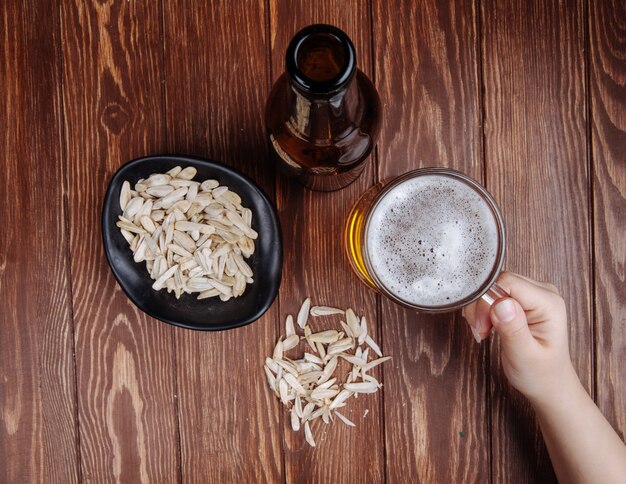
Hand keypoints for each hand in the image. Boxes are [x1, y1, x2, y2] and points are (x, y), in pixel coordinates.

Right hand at [463, 272, 575, 403]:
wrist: (548, 384)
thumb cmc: (540, 373)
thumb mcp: (524, 355)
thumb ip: (513, 329)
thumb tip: (501, 303)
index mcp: (549, 303)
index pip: (507, 283)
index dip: (487, 301)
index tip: (482, 326)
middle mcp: (544, 292)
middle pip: (498, 283)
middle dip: (482, 306)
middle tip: (481, 331)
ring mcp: (534, 293)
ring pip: (494, 287)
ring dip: (481, 309)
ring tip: (484, 331)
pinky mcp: (523, 298)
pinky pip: (495, 293)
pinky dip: (485, 309)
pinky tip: (488, 326)